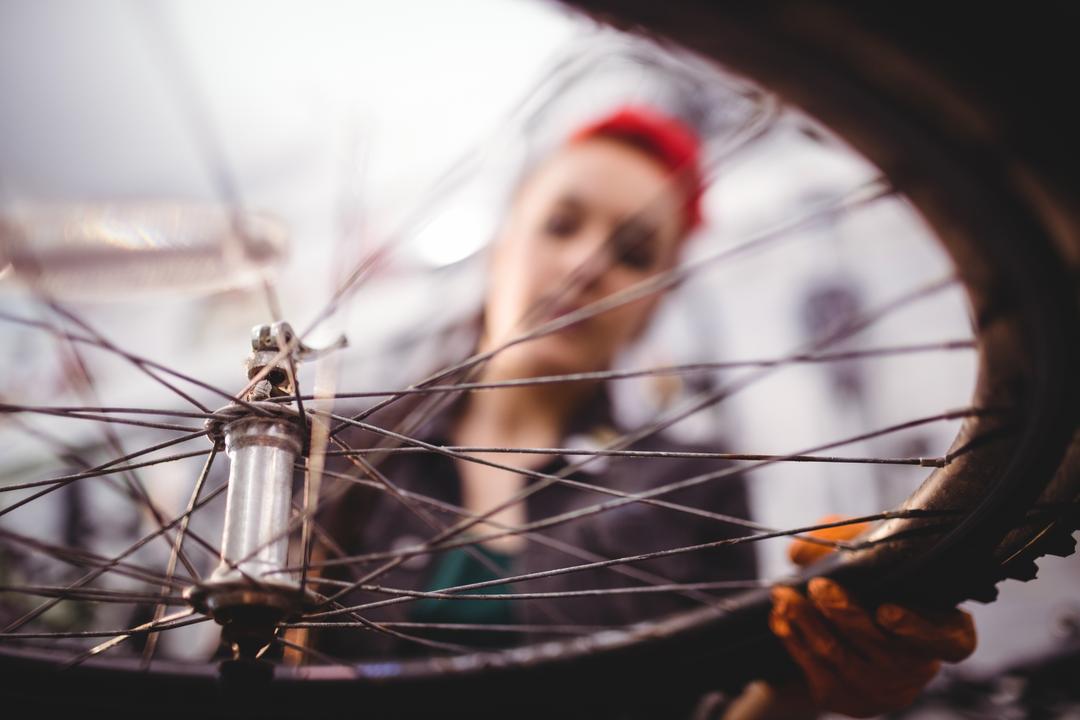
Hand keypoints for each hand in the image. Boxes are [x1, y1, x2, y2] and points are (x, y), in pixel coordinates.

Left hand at [768, 516, 976, 717]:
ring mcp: (887, 690)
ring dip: (810, 626)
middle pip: (885, 650)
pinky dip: (797, 644)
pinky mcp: (853, 701)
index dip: (919, 630)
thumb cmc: (866, 577)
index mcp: (944, 631)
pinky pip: (821, 675)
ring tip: (784, 596)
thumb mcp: (863, 550)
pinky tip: (780, 620)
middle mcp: (920, 667)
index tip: (886, 611)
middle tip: (818, 587)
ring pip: (846, 661)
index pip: (949, 641)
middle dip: (846, 615)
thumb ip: (843, 541)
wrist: (836, 621)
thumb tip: (802, 550)